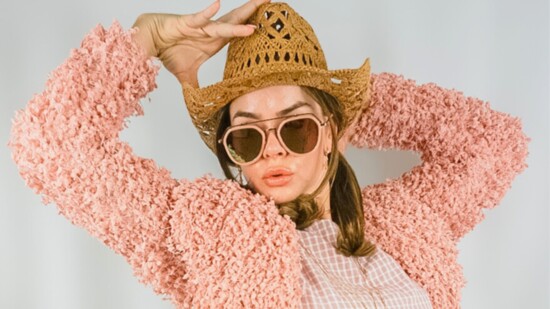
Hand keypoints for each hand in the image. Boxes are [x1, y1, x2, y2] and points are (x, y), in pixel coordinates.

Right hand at [132, 0, 269, 85]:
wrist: (150, 41)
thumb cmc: (168, 52)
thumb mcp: (185, 76)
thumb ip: (195, 88)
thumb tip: (199, 105)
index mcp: (214, 42)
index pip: (237, 34)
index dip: (250, 29)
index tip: (267, 23)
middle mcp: (211, 32)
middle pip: (237, 21)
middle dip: (253, 11)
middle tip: (270, 1)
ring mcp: (201, 27)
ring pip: (224, 22)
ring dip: (240, 16)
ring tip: (256, 5)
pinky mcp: (187, 23)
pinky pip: (198, 19)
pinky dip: (207, 13)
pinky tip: (217, 5)